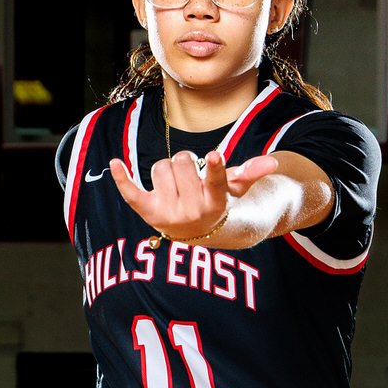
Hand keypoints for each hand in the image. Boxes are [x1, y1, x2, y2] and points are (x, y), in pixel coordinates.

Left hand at [109, 148, 281, 240]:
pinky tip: (114, 162)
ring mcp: (168, 213)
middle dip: (186, 160)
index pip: (215, 181)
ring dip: (169, 169)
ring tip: (177, 184)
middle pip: (182, 161)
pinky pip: (132, 192)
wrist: (199, 232)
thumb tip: (272, 162)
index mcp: (215, 202)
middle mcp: (191, 211)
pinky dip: (122, 178)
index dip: (214, 167)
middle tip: (192, 174)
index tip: (215, 155)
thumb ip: (250, 172)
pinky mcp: (148, 213)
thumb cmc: (217, 200)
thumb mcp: (235, 187)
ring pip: (161, 167)